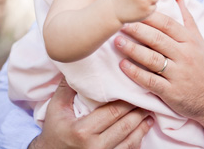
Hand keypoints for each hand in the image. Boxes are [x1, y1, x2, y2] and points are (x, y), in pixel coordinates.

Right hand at [30, 78, 152, 148]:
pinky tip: (142, 131)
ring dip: (142, 126)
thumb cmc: (54, 131)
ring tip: (149, 113)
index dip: (127, 101)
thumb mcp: (56, 108)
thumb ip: (67, 87)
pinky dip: (137, 141)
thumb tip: (77, 63)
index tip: (136, 89)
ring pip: (130, 141)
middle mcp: (96, 146)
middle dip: (138, 111)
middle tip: (148, 98)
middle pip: (125, 125)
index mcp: (83, 131)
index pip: (113, 112)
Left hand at [114, 0, 203, 147]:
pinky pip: (151, 81)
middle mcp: (184, 56)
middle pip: (157, 39)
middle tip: (120, 24)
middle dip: (137, 30)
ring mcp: (178, 74)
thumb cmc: (203, 67)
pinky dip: (135, 73)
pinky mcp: (171, 92)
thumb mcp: (199, 42)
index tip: (133, 12)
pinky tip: (123, 65)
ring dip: (133, 50)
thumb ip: (188, 20)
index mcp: (189, 41)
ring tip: (117, 42)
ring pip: (152, 59)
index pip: (167, 24)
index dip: (149, 17)